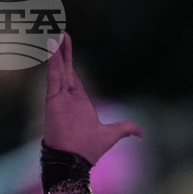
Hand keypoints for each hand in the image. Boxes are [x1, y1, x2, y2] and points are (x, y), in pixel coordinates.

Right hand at [44, 31, 141, 164]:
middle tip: (61, 33)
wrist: (74, 160)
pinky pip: (53, 76)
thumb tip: (140, 133)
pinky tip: (52, 47)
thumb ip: (125, 128)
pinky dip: (52, 62)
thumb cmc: (89, 149)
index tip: (66, 48)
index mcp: (80, 103)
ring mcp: (60, 97)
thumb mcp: (112, 135)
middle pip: (66, 69)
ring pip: (59, 69)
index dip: (70, 62)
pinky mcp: (53, 99)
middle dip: (64, 52)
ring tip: (55, 35)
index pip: (75, 78)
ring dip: (57, 52)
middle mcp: (68, 98)